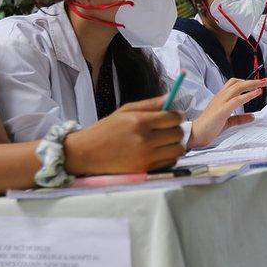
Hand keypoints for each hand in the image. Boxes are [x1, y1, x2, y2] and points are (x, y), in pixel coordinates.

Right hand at [65, 95, 184, 173]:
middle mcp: (144, 139)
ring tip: (166, 141)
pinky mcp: (145, 169)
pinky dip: (170, 157)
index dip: (178, 115)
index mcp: (139, 122)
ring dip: (176, 144)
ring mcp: (146, 156)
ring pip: (178, 150)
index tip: (176, 116)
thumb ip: (149, 104)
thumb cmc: (106, 129)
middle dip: (177, 129)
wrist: (87, 153)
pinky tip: (160, 151)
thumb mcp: (125, 111)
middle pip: (178, 134)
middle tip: (170, 128)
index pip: (173, 118)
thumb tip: (170, 97)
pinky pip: (170, 162)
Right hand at [189, 78, 266, 147]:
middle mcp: (220, 97)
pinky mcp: (221, 110)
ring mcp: (220, 102)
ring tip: (263, 84)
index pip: (234, 84)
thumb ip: (239, 118)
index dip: (247, 82)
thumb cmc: (208, 127)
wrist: (195, 134)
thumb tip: (252, 117)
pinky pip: (236, 100)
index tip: (258, 83)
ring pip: (238, 87)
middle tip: (265, 80)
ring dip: (252, 84)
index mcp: (221, 98)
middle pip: (238, 83)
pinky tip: (256, 93)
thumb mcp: (228, 122)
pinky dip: (248, 95)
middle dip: (253, 80)